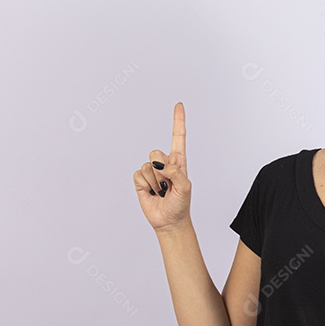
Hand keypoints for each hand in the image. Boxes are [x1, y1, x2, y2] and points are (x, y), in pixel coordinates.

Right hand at [133, 102, 193, 231]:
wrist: (169, 221)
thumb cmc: (181, 204)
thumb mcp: (185, 186)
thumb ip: (176, 172)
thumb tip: (160, 164)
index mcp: (179, 161)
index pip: (178, 137)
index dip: (178, 120)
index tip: (179, 105)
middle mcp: (165, 163)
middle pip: (156, 152)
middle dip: (161, 169)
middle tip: (168, 185)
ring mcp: (152, 171)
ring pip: (147, 166)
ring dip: (155, 181)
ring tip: (162, 191)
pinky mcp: (141, 180)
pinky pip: (138, 174)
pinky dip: (146, 186)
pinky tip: (152, 193)